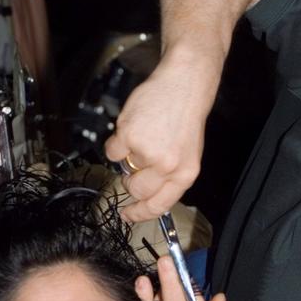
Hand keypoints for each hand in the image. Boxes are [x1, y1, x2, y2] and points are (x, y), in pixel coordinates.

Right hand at [104, 47, 220, 220]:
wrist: (184, 85)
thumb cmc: (185, 117)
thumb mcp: (188, 154)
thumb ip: (169, 177)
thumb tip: (145, 195)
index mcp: (185, 174)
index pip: (158, 206)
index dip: (140, 214)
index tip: (127, 215)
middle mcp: (168, 166)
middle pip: (137, 191)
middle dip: (131, 181)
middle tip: (136, 165)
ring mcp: (148, 151)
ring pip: (123, 169)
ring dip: (127, 157)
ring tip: (143, 137)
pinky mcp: (129, 135)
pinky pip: (112, 151)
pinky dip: (117, 141)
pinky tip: (134, 128)